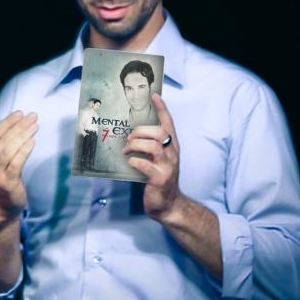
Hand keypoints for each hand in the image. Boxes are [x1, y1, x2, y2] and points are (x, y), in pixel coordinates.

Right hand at [0, 111, 37, 216]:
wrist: (2, 204)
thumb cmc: (2, 176)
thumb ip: (1, 143)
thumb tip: (16, 121)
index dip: (8, 122)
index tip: (21, 113)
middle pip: (3, 140)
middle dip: (19, 126)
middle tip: (32, 117)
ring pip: (9, 150)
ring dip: (22, 135)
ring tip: (34, 126)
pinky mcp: (7, 182)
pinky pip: (16, 163)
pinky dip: (24, 150)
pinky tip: (32, 141)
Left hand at [125, 93, 181, 219]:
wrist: (168, 204)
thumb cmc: (159, 178)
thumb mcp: (158, 159)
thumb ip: (150, 146)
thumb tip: (130, 134)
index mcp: (171, 147)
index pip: (169, 124)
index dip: (162, 109)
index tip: (155, 95)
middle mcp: (172, 154)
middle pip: (160, 132)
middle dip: (141, 131)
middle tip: (129, 138)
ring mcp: (167, 167)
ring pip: (154, 146)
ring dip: (135, 145)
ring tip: (126, 150)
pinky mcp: (160, 179)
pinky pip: (145, 165)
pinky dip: (134, 161)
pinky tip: (130, 162)